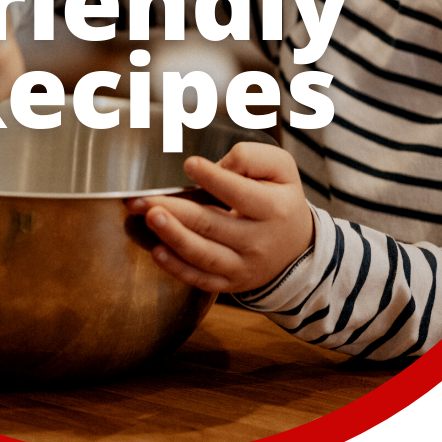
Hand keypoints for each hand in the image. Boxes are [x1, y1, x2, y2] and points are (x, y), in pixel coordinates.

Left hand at [124, 142, 315, 293]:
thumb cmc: (281, 200)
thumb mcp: (281, 169)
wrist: (296, 249)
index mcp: (273, 208)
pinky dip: (177, 268)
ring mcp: (243, 266)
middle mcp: (258, 241)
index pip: (239, 193)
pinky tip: (157, 251)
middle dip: (175, 210)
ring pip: (203, 254)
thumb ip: (252, 158)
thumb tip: (219, 166)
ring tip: (150, 217)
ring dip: (173, 236)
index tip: (189, 163)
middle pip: (212, 224)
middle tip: (144, 198)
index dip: (214, 178)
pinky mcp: (230, 283)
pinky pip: (201, 280)